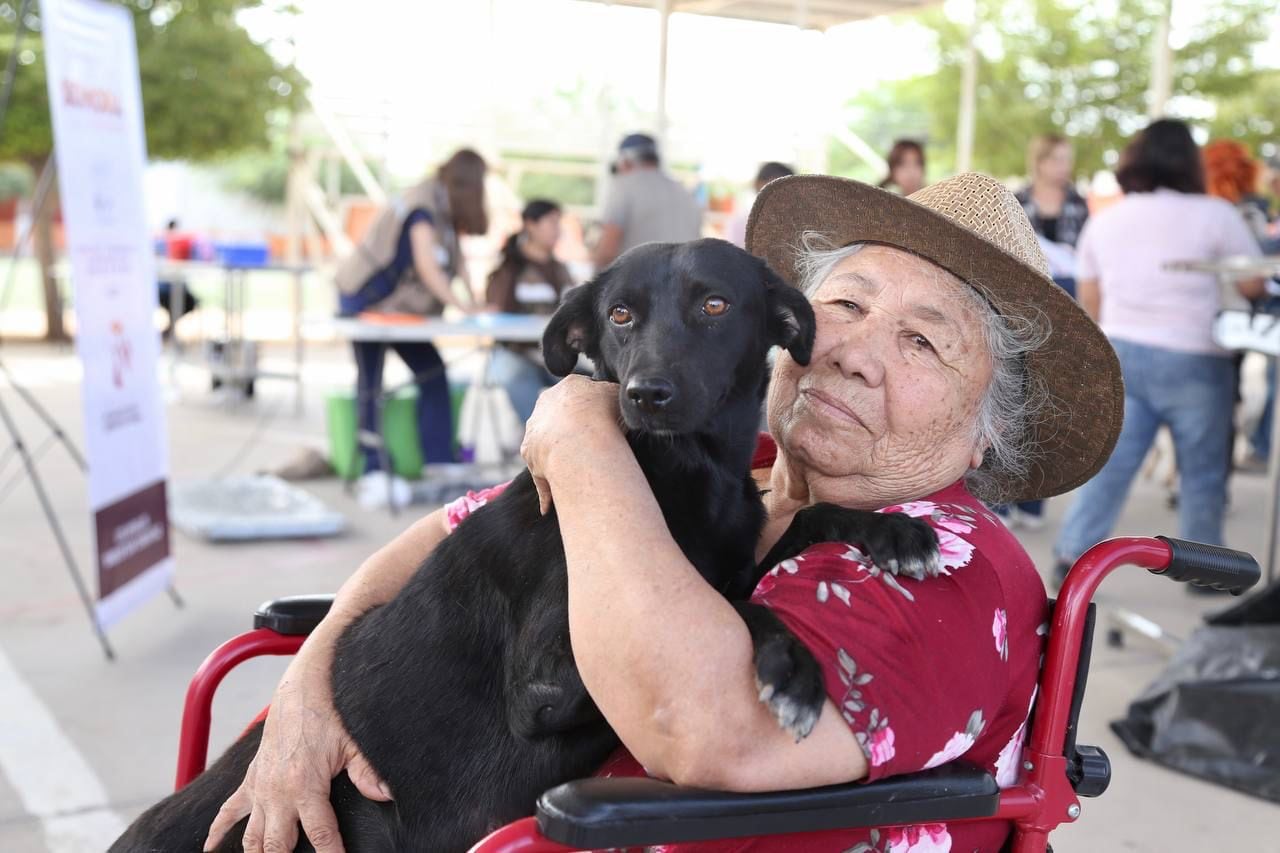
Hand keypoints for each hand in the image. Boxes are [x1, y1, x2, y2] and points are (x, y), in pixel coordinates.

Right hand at [203, 648, 389, 852]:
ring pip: (251, 837)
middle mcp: (278, 793)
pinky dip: (217, 831)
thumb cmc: (329, 715)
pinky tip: (211, 849)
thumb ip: (367, 773)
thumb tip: (386, 794)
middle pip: (277, 845)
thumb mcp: (353, 744)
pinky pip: (228, 811)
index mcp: (306, 787)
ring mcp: (260, 788)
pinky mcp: (251, 780)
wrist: (301, 690)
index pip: (321, 835)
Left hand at [520, 375, 621, 513]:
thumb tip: (621, 404)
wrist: (579, 438)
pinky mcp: (530, 454)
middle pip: (561, 419)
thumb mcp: (620, 397)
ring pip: (548, 445)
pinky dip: (547, 488)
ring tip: (578, 478)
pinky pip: (540, 474)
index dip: (594, 411)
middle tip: (592, 451)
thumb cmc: (606, 415)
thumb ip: (616, 397)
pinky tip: (550, 507)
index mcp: (570, 386)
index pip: (581, 396)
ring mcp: (535, 429)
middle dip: (574, 433)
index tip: (605, 426)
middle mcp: (547, 405)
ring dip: (558, 459)